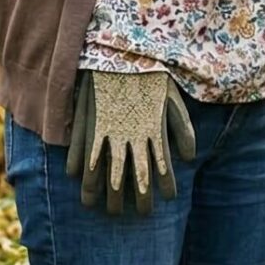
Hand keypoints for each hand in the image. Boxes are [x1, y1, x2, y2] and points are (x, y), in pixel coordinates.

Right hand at [66, 70, 197, 214]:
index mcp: (153, 129)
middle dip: (135, 199)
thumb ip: (181, 128)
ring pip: (101, 171)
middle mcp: (130, 134)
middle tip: (137, 215)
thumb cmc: (149, 73)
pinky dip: (78, 166)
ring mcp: (107, 129)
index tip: (168, 200)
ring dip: (99, 192)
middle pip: (131, 176)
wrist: (122, 50)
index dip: (164, 186)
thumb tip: (188, 158)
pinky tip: (77, 177)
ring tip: (97, 207)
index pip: (160, 168)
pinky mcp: (88, 118)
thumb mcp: (172, 98)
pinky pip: (80, 149)